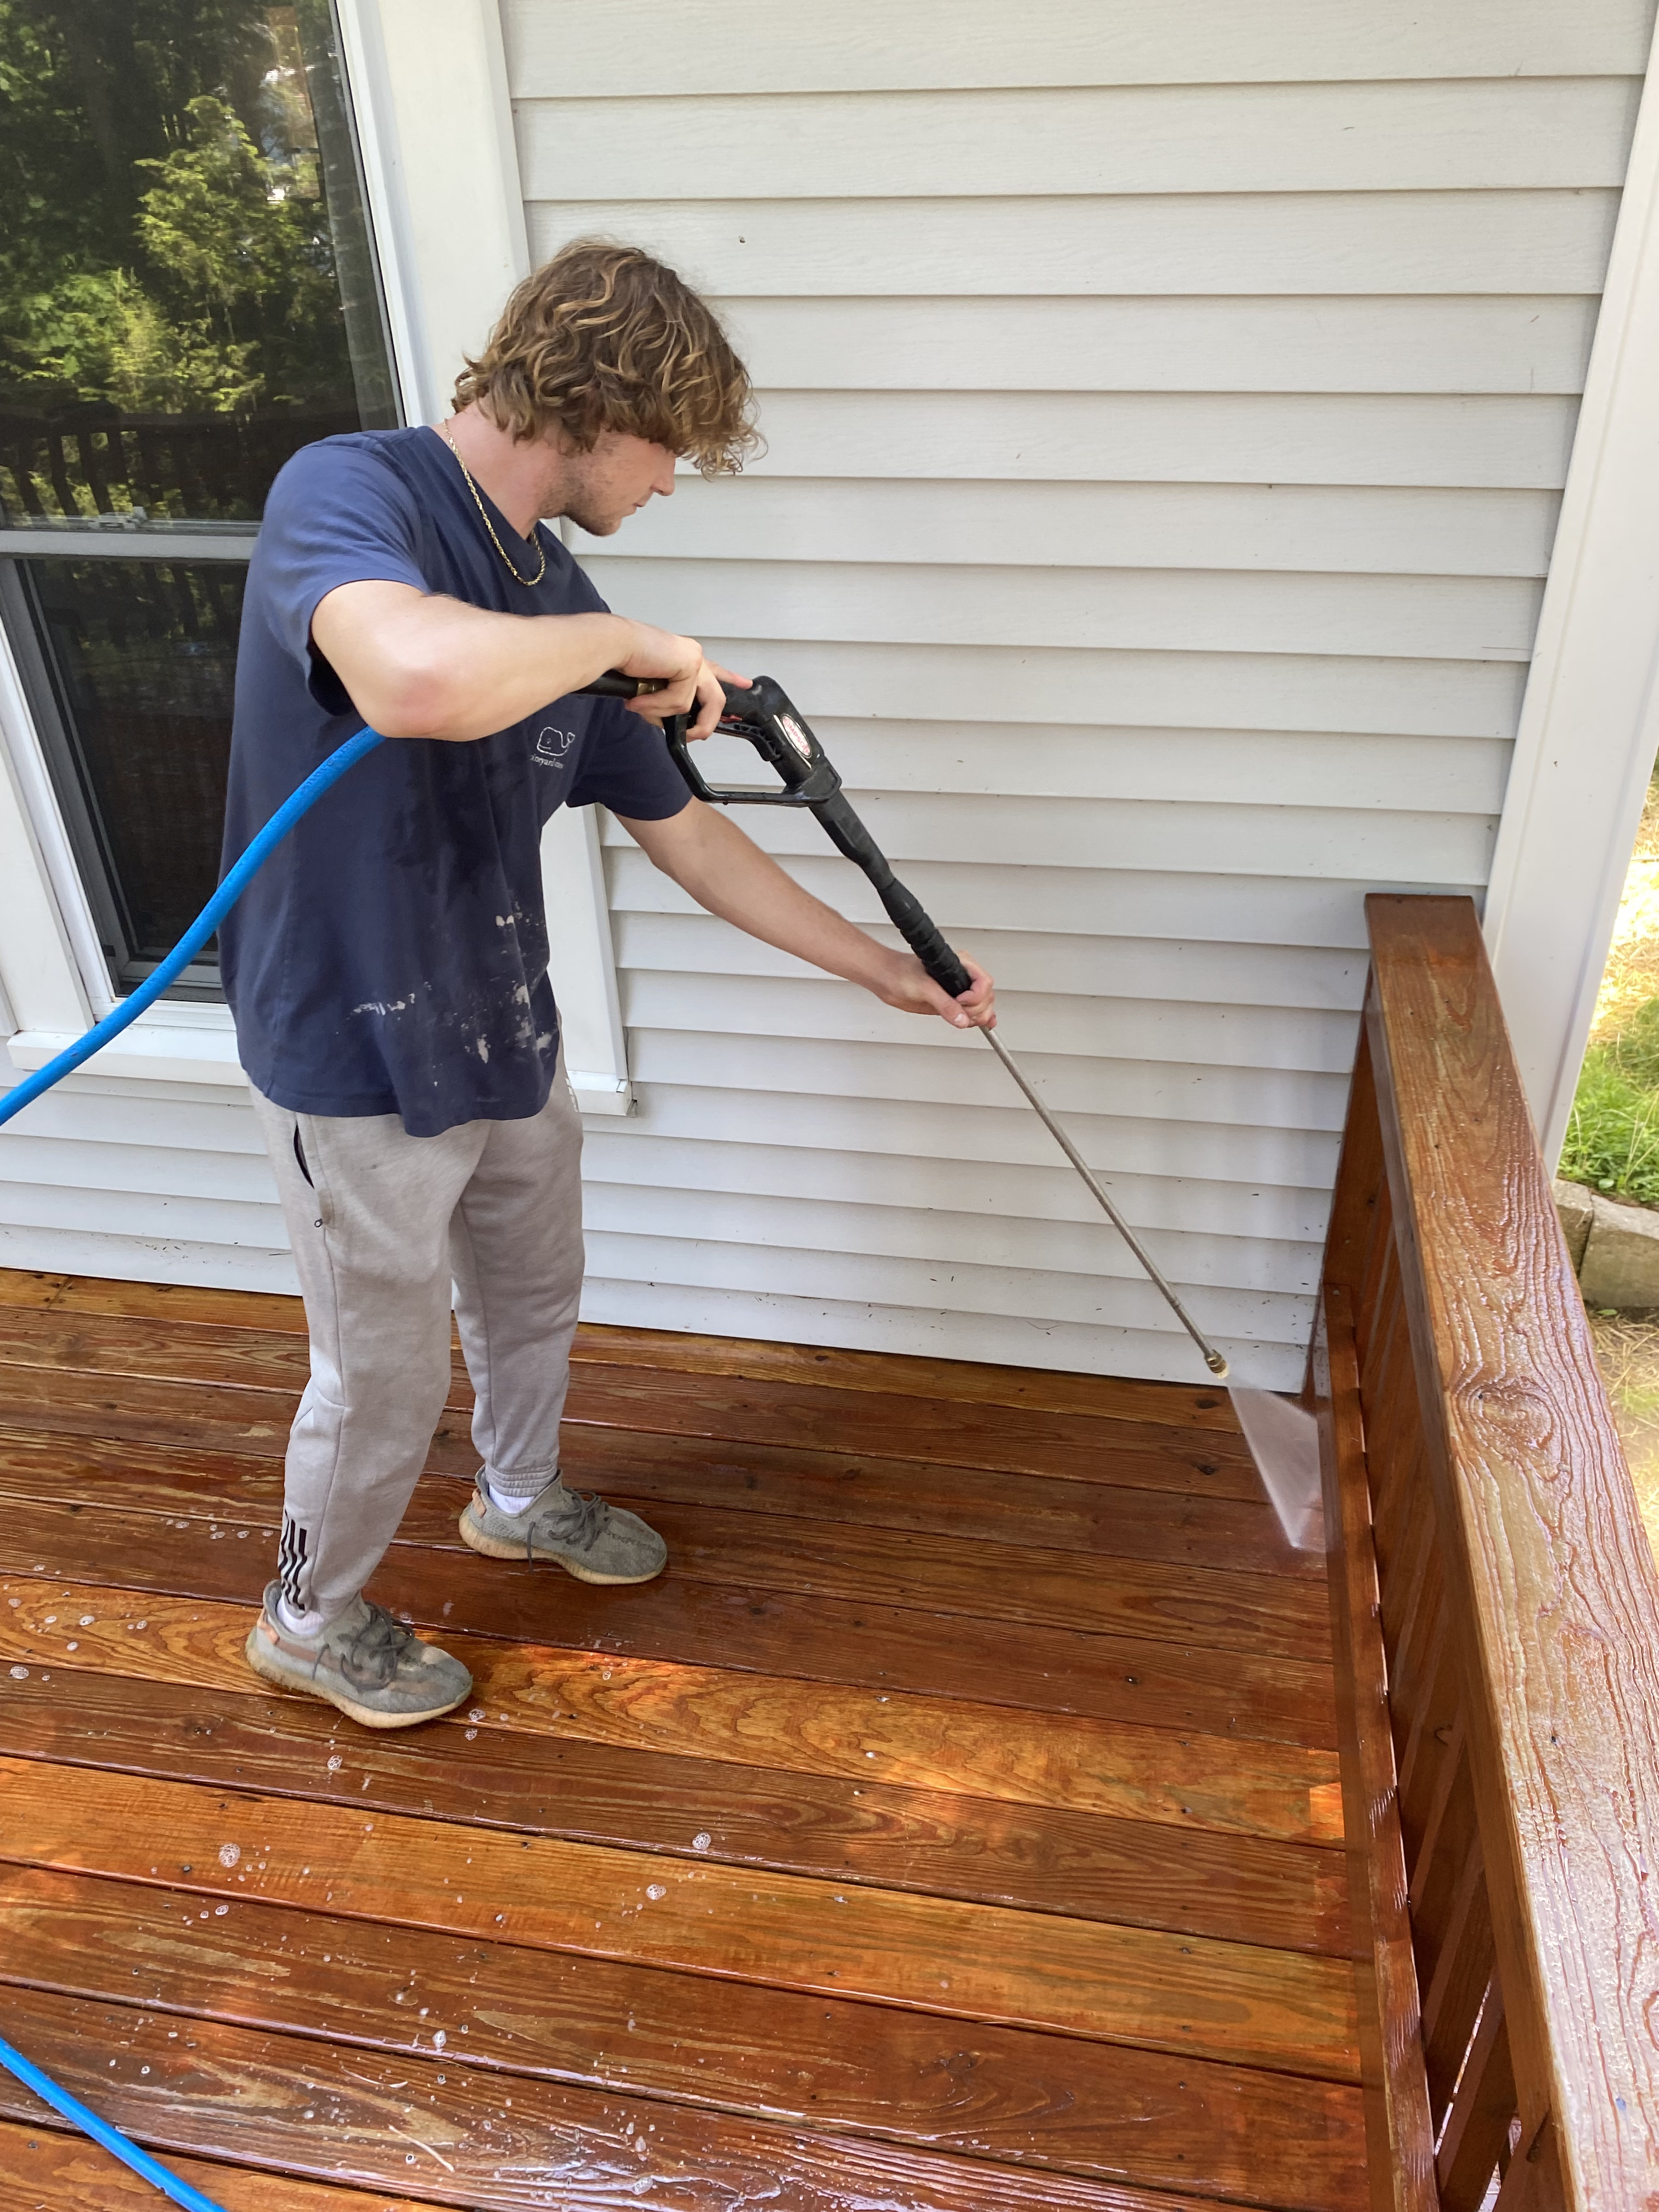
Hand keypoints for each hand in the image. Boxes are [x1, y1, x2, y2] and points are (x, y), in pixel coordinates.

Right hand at [617, 622, 749, 740]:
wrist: (612, 645)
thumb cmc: (623, 660)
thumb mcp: (650, 685)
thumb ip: (666, 698)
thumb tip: (671, 722)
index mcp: (684, 656)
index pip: (714, 670)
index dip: (730, 678)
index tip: (745, 684)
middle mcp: (692, 655)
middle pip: (714, 698)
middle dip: (703, 724)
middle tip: (691, 736)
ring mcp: (693, 659)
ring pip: (690, 706)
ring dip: (661, 713)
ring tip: (639, 705)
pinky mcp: (689, 665)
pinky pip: (679, 702)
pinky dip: (656, 706)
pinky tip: (638, 699)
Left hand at [875, 948, 996, 1030]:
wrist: (885, 978)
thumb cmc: (899, 972)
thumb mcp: (923, 987)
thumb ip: (944, 1004)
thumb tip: (961, 1019)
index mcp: (960, 964)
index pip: (984, 981)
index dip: (976, 996)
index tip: (960, 1002)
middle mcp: (961, 976)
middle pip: (986, 995)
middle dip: (978, 1009)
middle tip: (962, 1015)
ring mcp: (957, 990)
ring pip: (982, 1004)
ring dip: (979, 1016)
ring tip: (965, 1021)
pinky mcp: (951, 1002)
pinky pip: (972, 1010)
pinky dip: (980, 1018)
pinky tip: (986, 1024)